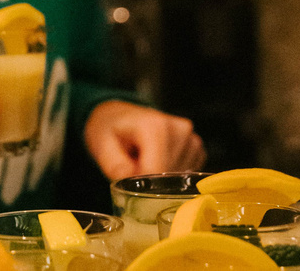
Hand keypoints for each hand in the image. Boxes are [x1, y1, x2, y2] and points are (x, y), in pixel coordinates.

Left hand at [84, 100, 205, 180]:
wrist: (122, 116)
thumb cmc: (111, 130)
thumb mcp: (102, 144)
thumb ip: (114, 164)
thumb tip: (129, 178)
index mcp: (155, 127)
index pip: (155, 171)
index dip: (139, 183)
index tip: (127, 176)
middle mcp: (180, 130)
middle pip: (168, 177)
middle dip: (150, 182)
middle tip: (134, 165)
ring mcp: (192, 139)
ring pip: (179, 180)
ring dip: (161, 180)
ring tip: (145, 160)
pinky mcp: (197, 149)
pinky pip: (186, 175)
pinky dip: (171, 176)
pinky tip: (158, 161)